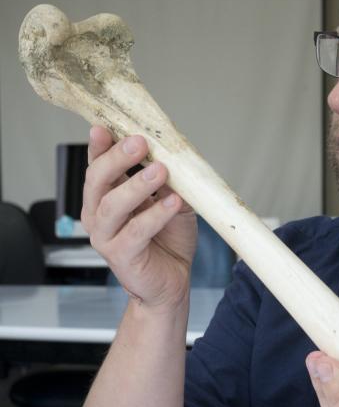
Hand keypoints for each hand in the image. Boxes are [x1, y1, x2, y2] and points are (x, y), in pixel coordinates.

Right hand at [82, 126, 196, 308]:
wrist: (173, 280)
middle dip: (116, 158)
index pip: (98, 166)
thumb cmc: (168, 239)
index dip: (100, 146)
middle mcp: (99, 215)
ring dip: (136, 185)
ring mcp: (107, 237)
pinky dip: (155, 215)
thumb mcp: (171, 201)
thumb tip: (172, 152)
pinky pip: (136, 232)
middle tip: (139, 142)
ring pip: (112, 206)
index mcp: (107, 197)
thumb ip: (166, 180)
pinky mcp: (122, 256)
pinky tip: (173, 202)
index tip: (107, 126)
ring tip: (160, 171)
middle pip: (98, 181)